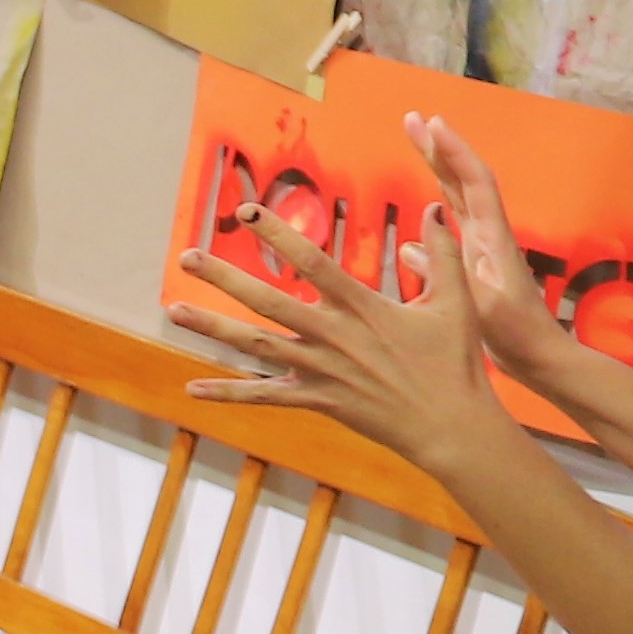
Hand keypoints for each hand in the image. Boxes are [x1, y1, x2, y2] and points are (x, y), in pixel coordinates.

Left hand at [168, 209, 503, 480]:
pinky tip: (191, 388)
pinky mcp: (317, 400)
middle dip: (225, 277)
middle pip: (267, 300)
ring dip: (212, 329)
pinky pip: (264, 396)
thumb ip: (443, 253)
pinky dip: (228, 392)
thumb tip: (440, 207)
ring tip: (175, 311)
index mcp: (361, 306)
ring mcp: (321, 370)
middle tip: (187, 256)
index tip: (245, 211)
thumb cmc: (454, 363)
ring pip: (255, 345)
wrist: (451, 426)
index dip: (277, 234)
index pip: (310, 261)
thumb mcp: (458, 302)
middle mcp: (332, 335)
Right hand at [400, 113, 568, 378]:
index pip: (473, 183)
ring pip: (458, 198)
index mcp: (491, 239)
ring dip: (438, 170)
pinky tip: (423, 214)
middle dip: (439, 149)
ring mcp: (482, 249)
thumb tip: (412, 244)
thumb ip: (448, 274)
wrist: (540, 356)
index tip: (431, 123)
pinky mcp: (476, 265)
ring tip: (417, 146)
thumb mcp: (480, 306)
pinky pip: (453, 224)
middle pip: (464, 181)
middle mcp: (487, 235)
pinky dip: (438, 206)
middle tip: (413, 119)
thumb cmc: (515, 334)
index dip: (453, 151)